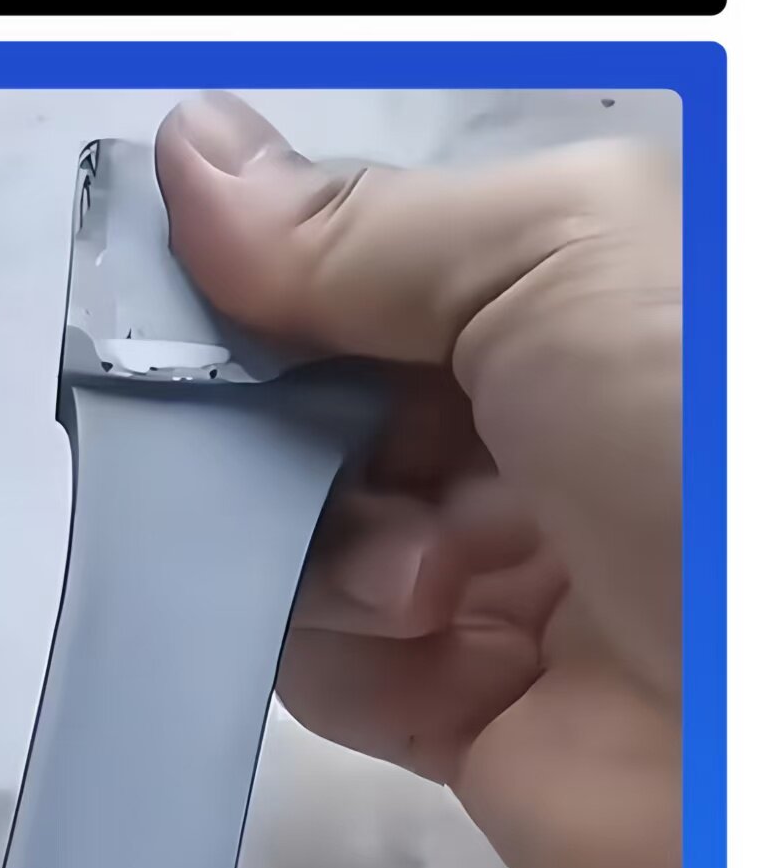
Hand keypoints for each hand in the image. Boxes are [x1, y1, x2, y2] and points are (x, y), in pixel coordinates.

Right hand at [156, 93, 680, 867]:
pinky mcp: (463, 711)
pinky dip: (351, 656)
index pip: (362, 282)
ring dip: (332, 554)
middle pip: (316, 417)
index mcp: (564, 310)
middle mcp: (526, 436)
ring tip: (429, 575)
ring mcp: (495, 576)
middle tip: (269, 443)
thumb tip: (193, 157)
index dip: (260, 289)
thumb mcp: (554, 262)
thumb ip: (362, 228)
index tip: (172, 297)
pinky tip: (431, 643)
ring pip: (302, 545)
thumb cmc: (696, 449)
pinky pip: (328, 671)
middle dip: (276, 432)